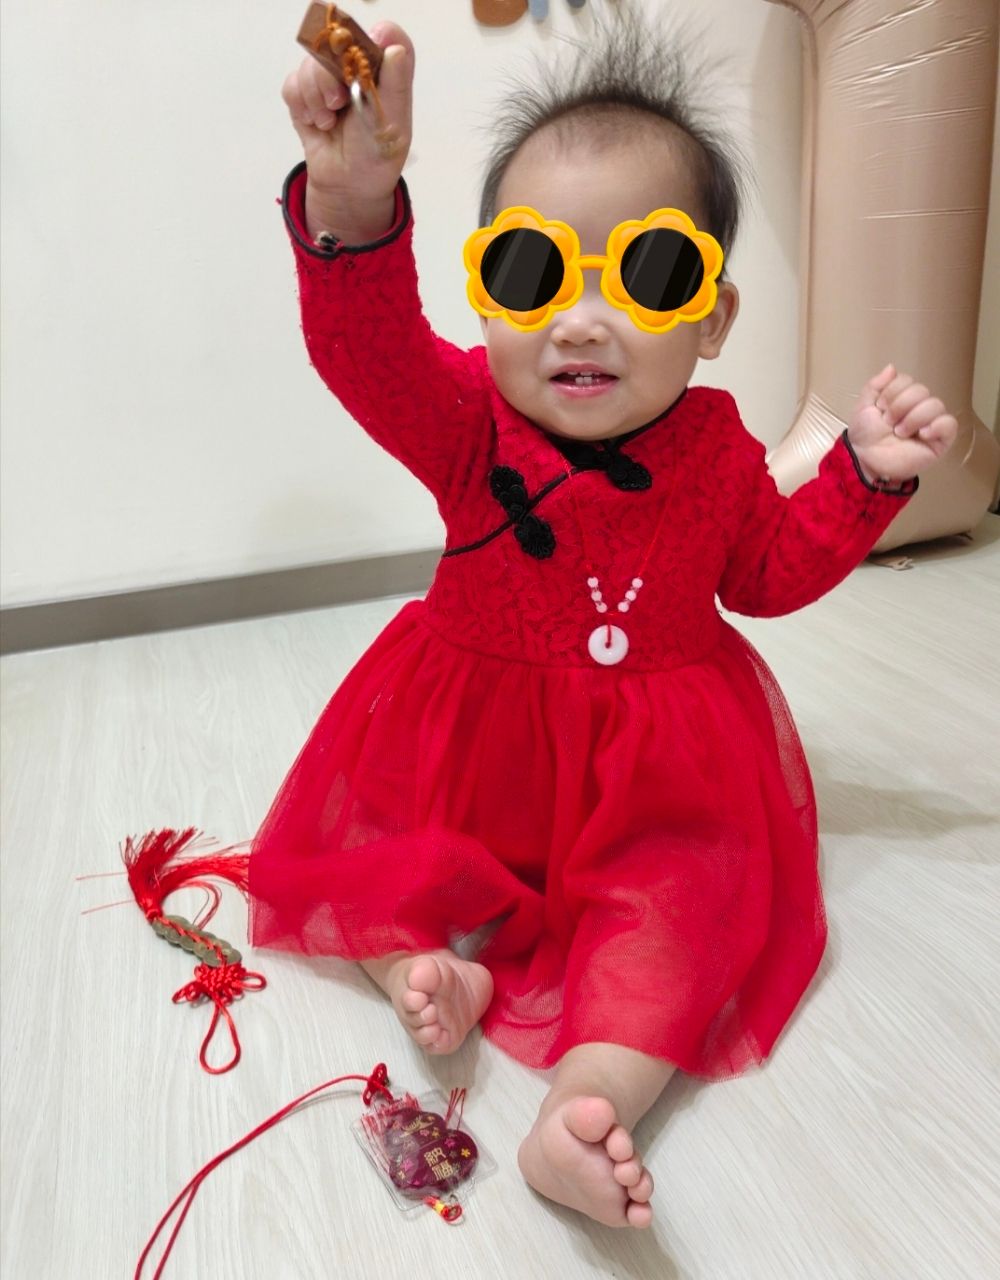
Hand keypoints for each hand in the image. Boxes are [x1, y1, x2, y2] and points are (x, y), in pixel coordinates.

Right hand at [282, 21, 414, 236]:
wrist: (348, 187)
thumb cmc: (377, 155)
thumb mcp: (393, 122)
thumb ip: (397, 83)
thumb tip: (394, 47)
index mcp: (384, 72)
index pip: (378, 35)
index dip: (362, 44)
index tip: (356, 68)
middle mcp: (356, 70)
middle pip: (333, 45)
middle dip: (329, 77)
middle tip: (338, 104)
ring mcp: (329, 81)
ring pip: (308, 64)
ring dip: (314, 97)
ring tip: (328, 122)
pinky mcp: (306, 96)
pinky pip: (292, 84)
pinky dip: (300, 105)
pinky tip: (315, 123)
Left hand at [848, 364, 957, 484]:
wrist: (864, 460)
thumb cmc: (865, 435)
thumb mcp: (864, 406)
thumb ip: (875, 386)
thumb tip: (891, 367)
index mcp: (903, 398)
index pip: (907, 380)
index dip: (891, 392)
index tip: (880, 409)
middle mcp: (919, 408)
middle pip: (922, 390)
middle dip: (900, 406)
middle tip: (888, 423)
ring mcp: (931, 424)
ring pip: (935, 404)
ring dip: (913, 418)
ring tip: (899, 433)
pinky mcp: (939, 442)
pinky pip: (950, 424)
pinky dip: (937, 425)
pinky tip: (922, 434)